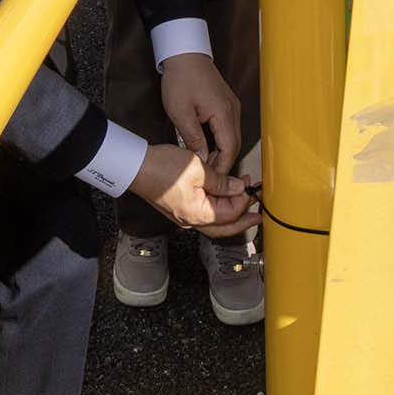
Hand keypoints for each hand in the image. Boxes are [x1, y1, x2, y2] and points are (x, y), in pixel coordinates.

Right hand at [130, 144, 256, 237]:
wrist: (135, 166)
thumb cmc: (162, 168)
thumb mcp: (199, 170)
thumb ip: (222, 182)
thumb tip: (238, 189)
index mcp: (198, 214)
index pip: (230, 214)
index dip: (243, 200)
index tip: (250, 186)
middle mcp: (191, 220)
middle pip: (224, 227)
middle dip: (243, 220)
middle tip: (258, 215)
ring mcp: (184, 216)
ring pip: (215, 223)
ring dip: (231, 214)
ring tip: (244, 204)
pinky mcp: (180, 208)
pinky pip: (204, 214)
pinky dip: (218, 209)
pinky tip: (223, 199)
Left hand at [160, 53, 239, 171]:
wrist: (184, 54)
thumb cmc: (180, 79)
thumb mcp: (181, 113)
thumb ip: (193, 138)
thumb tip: (202, 159)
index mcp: (223, 113)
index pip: (230, 148)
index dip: (222, 167)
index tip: (213, 180)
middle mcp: (233, 110)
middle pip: (234, 144)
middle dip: (223, 162)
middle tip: (209, 176)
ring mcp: (231, 106)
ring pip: (232, 137)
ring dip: (221, 152)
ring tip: (206, 164)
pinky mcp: (226, 104)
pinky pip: (228, 128)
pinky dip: (221, 141)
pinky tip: (208, 147)